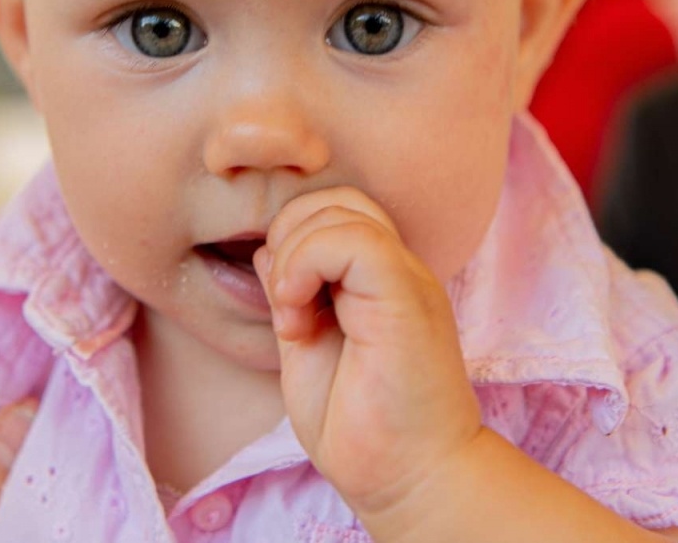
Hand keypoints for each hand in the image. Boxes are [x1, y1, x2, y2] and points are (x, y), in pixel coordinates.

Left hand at [254, 187, 482, 521]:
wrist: (409, 479)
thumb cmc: (362, 427)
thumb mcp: (306, 347)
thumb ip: (291, 295)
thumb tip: (267, 248)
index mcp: (377, 279)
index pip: (332, 212)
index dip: (291, 242)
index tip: (284, 308)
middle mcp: (397, 269)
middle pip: (334, 199)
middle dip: (289, 238)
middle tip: (287, 307)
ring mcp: (406, 278)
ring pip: (341, 208)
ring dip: (294, 257)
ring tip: (295, 318)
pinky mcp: (405, 294)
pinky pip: (354, 239)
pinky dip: (307, 263)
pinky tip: (299, 314)